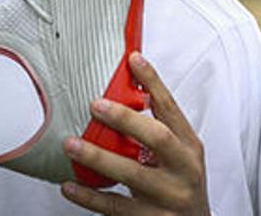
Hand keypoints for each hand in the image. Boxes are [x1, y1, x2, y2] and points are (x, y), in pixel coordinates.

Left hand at [60, 52, 208, 214]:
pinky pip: (116, 208)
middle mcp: (184, 170)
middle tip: (97, 105)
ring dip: (99, 157)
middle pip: (157, 137)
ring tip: (72, 145)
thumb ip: (156, 136)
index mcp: (190, 148)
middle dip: (126, 119)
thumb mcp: (179, 159)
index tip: (134, 60)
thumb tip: (120, 103)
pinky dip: (90, 197)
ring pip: (132, 175)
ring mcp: (169, 197)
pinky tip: (71, 186)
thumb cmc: (181, 189)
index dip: (153, 83)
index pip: (171, 109)